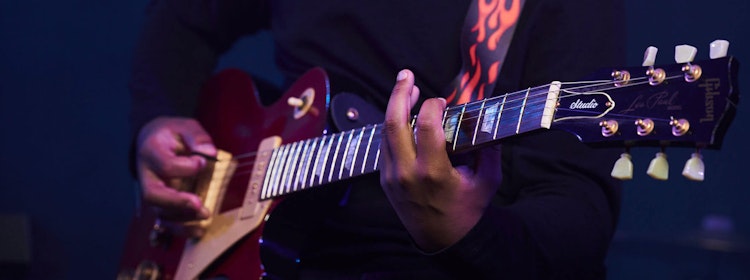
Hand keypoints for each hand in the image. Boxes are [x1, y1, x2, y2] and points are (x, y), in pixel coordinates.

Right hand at [136, 117, 216, 235]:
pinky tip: (199, 230)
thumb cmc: (171, 134)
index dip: (184, 167)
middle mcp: (147, 175)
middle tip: (197, 204)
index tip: (202, 163)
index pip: (164, 164)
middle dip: (176, 201)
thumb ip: (196, 137)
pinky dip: (181, 229)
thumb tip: (210, 152)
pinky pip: (166, 221)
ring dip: (182, 219)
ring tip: (204, 216)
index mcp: (151, 152)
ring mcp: (152, 191)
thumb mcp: (184, 126)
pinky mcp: (160, 203)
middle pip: (153, 194)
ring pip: (160, 212)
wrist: (152, 140)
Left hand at [380, 70, 502, 251]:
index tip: (442, 102)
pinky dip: (393, 127)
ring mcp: (392, 177)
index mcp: (433, 173)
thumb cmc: (467, 210)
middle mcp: (407, 173)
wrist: (443, 240)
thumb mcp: (487, 181)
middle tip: (406, 75)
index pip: (426, 126)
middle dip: (399, 94)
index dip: (432, 106)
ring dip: (394, 108)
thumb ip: (489, 150)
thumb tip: (486, 120)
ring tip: (406, 90)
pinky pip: (384, 146)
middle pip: (393, 123)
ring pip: (385, 132)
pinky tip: (403, 116)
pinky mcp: (385, 180)